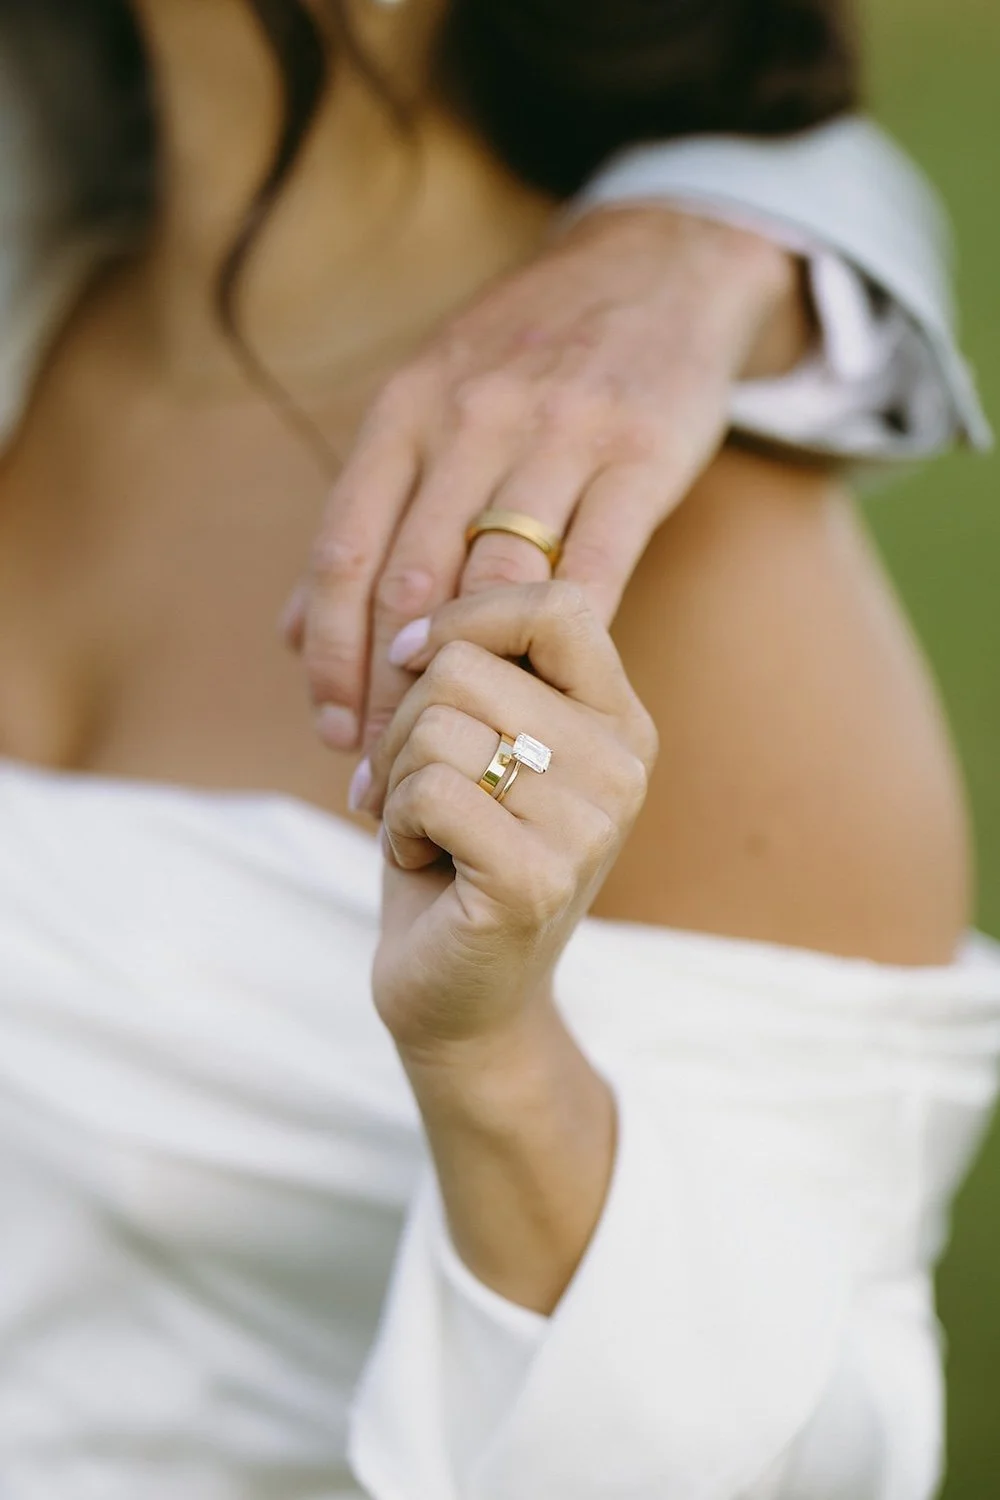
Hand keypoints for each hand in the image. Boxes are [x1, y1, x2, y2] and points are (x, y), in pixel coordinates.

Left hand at [285, 206, 803, 750]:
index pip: (346, 550)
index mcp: (406, 410)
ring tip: (450, 756)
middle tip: (379, 774)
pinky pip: (597, 567)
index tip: (331, 731)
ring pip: (495, 583)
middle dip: (386, 692)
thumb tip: (291, 634)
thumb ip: (363, 517)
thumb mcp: (426, 403)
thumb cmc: (526, 355)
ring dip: (466, 684)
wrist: (655, 265)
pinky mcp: (642, 454)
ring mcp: (560, 433)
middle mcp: (472, 418)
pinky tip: (544, 701)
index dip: (331, 654)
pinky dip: (562, 643)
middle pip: (411, 583)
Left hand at [351, 582, 657, 1059]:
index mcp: (619, 722)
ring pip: (436, 727)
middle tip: (411, 787)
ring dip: (395, 780)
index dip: (466, 617)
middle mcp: (622, 768)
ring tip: (423, 829)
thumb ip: (479, 673)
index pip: (555, 607)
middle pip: (464, 667)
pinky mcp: (538, 880)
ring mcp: (589, 827)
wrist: (463, 996)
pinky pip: (429, 792)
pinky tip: (423, 862)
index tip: (416, 660)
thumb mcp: (480, 747)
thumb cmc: (458, 858)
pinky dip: (396, 826)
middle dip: (401, 723)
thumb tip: (420, 622)